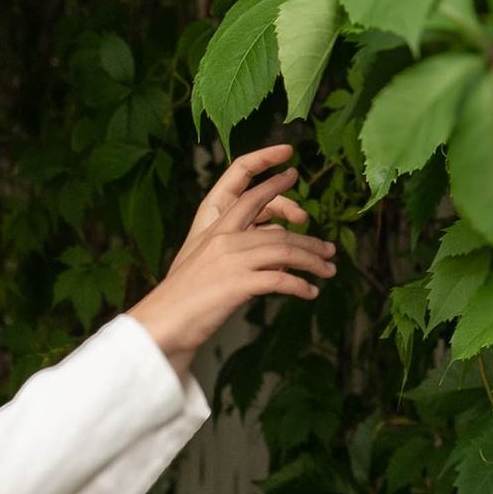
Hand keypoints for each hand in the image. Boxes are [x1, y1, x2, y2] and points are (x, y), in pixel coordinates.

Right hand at [128, 144, 336, 364]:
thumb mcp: (206, 262)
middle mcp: (224, 238)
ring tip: (328, 271)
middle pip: (278, 230)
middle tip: (329, 249)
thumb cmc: (184, 295)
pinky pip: (280, 280)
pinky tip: (310, 292)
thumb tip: (272, 257)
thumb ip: (235, 251)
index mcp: (213, 228)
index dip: (273, 182)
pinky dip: (300, 286)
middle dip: (309, 239)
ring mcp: (231, 260)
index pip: (249, 195)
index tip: (292, 171)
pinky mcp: (238, 284)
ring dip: (312, 261)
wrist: (163, 321)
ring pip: (285, 252)